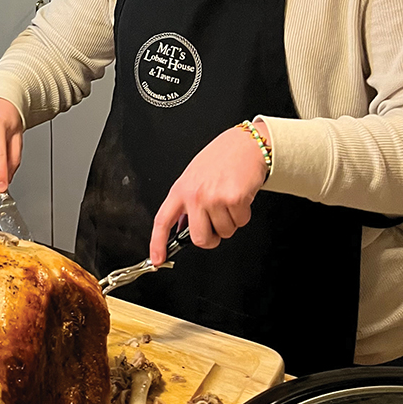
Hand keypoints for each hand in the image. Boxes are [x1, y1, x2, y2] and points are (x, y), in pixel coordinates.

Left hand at [149, 125, 268, 264]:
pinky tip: (240, 195)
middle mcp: (194, 194)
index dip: (158, 243)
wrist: (244, 144)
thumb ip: (187, 202)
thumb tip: (182, 228)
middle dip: (212, 237)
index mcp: (180, 189)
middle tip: (217, 222)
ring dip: (231, 221)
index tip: (157, 259)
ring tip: (229, 199)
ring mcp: (213, 197)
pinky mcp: (234, 199)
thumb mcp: (194, 177)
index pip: (163, 220)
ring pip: (225, 232)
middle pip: (200, 239)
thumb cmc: (220, 159)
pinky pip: (241, 222)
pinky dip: (244, 214)